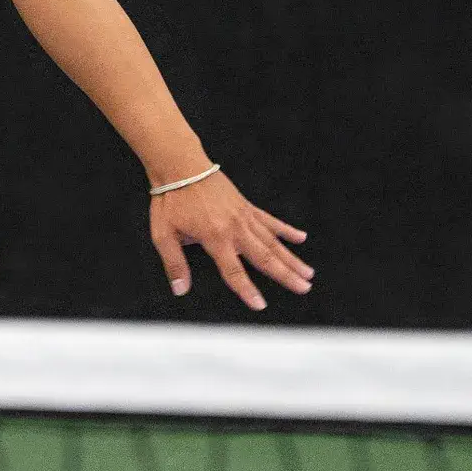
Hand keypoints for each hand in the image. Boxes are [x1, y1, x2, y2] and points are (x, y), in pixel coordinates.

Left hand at [149, 170, 311, 309]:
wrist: (179, 165)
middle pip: (265, 257)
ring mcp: (243, 216)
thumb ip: (174, 263)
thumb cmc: (170, 199)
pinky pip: (270, 220)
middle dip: (285, 275)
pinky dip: (286, 229)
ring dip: (291, 258)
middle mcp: (235, 228)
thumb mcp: (163, 233)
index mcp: (214, 237)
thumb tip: (180, 289)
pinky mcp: (246, 205)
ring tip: (308, 273)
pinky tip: (301, 238)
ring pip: (272, 241)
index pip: (233, 271)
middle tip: (304, 289)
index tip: (260, 305)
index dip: (246, 290)